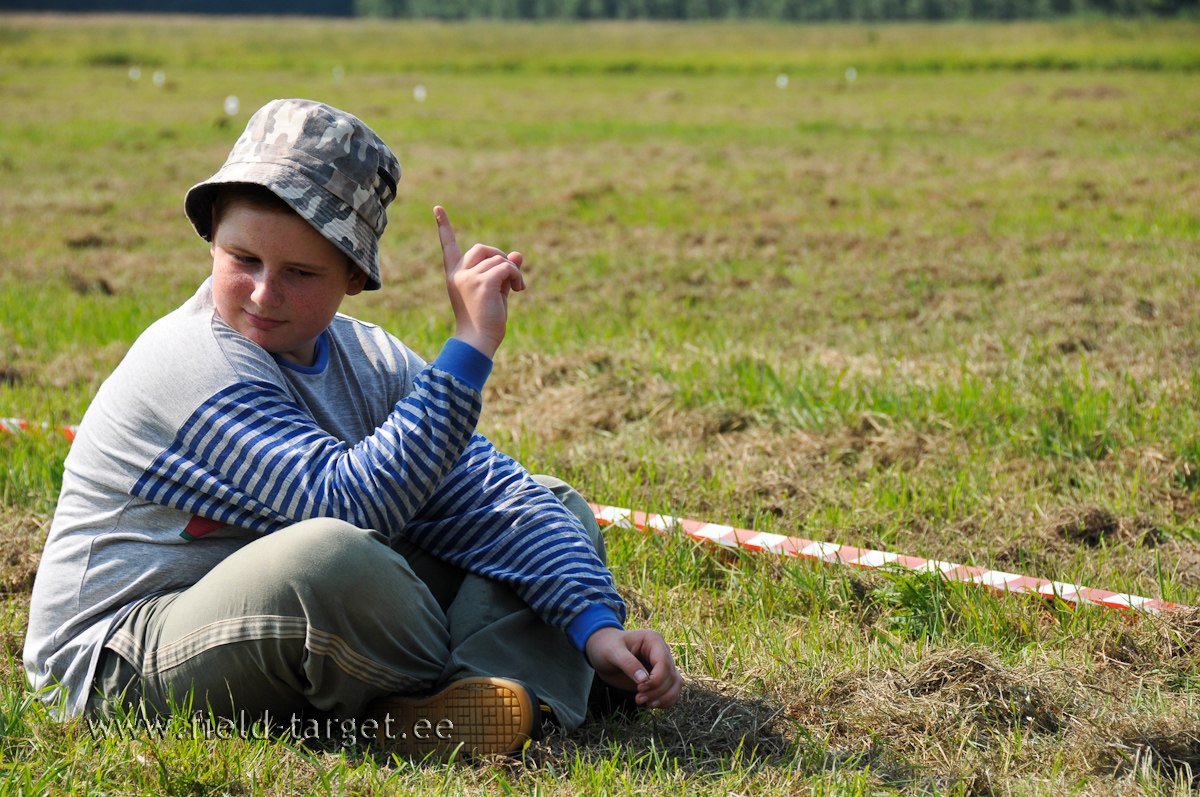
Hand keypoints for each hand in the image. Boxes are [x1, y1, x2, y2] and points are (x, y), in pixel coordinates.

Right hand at [435, 205, 525, 359]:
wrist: (479, 342)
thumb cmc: (486, 322)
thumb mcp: (496, 292)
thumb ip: (504, 272)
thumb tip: (518, 254)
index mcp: (455, 276)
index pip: (448, 246)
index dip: (444, 227)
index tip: (437, 208)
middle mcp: (459, 274)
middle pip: (482, 247)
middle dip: (500, 257)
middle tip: (511, 276)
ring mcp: (468, 277)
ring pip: (498, 258)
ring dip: (513, 270)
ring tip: (517, 288)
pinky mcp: (482, 282)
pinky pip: (506, 266)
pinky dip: (516, 275)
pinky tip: (518, 290)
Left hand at [585, 627, 682, 708]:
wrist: (602, 650)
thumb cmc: (606, 646)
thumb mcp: (612, 652)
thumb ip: (628, 663)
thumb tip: (643, 680)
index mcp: (653, 640)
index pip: (664, 663)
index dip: (656, 680)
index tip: (639, 688)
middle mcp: (662, 651)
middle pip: (671, 675)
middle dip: (657, 691)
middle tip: (638, 699)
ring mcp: (662, 665)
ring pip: (676, 683)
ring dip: (664, 698)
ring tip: (646, 704)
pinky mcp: (659, 677)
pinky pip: (672, 690)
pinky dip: (666, 700)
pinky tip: (651, 704)